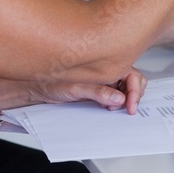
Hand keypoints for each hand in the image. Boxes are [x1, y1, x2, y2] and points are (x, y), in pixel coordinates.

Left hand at [24, 66, 147, 114]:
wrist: (38, 89)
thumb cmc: (52, 81)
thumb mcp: (76, 87)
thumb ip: (98, 92)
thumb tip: (118, 98)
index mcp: (105, 63)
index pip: (132, 75)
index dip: (134, 91)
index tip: (130, 106)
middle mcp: (107, 71)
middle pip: (134, 81)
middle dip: (134, 95)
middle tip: (126, 109)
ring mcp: (105, 81)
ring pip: (126, 89)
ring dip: (126, 100)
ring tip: (114, 109)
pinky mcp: (100, 91)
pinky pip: (116, 97)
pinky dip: (117, 104)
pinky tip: (109, 109)